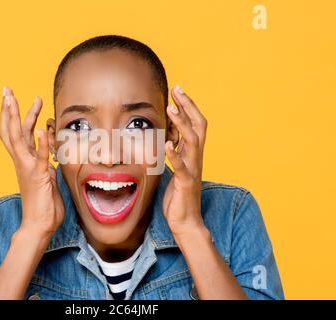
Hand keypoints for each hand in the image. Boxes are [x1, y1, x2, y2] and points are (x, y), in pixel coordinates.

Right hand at [0, 88, 64, 237]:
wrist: (38, 226)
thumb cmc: (43, 204)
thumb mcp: (46, 177)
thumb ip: (44, 163)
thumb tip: (49, 152)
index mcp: (24, 161)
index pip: (14, 133)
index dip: (11, 115)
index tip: (12, 98)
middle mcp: (22, 161)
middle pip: (10, 130)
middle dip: (9, 109)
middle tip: (7, 90)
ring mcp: (28, 168)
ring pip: (19, 138)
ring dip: (19, 117)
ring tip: (19, 99)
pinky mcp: (39, 176)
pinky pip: (40, 156)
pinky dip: (41, 142)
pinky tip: (40, 128)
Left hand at [163, 85, 207, 236]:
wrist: (187, 222)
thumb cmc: (179, 196)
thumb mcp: (177, 168)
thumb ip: (175, 152)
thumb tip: (168, 136)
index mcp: (193, 154)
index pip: (195, 124)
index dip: (188, 106)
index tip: (177, 91)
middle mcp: (196, 158)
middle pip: (199, 126)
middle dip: (188, 106)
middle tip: (178, 89)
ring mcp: (193, 170)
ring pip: (192, 142)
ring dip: (182, 124)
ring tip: (171, 109)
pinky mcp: (186, 184)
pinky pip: (182, 168)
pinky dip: (174, 156)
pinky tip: (166, 146)